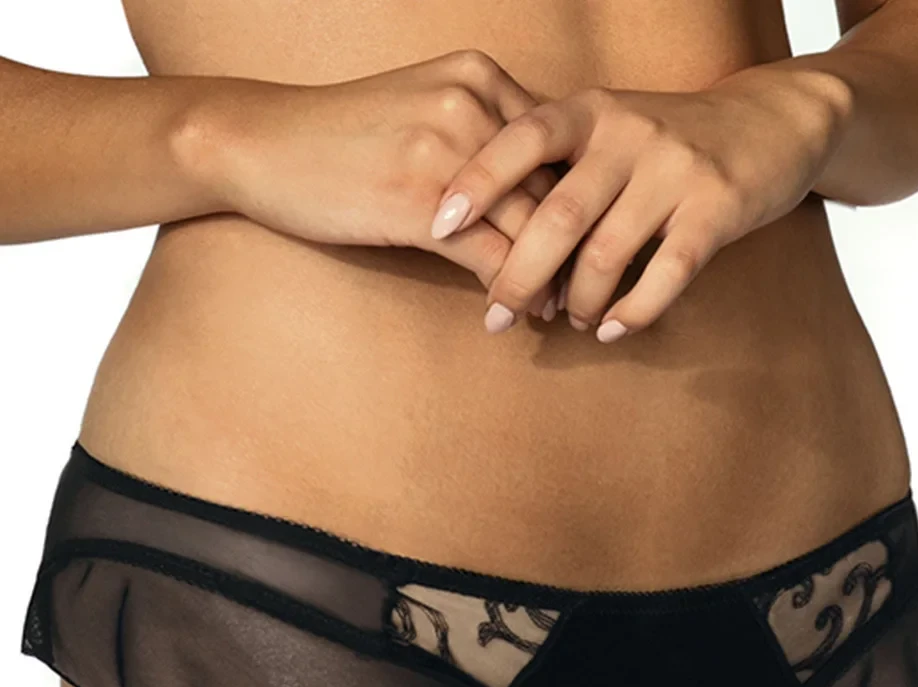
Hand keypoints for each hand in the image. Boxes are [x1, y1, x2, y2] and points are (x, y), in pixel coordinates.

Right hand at [190, 49, 564, 315]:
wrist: (261, 144)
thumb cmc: (342, 138)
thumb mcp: (422, 112)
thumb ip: (481, 138)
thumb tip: (539, 194)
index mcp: (480, 76)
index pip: (558, 147)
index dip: (581, 202)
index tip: (594, 243)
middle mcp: (472, 104)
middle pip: (554, 188)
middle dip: (575, 247)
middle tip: (589, 290)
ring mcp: (446, 152)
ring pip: (529, 229)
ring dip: (549, 280)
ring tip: (561, 314)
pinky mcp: (420, 203)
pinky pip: (489, 259)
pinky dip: (507, 294)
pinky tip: (507, 317)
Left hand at [429, 67, 852, 338]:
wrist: (770, 122)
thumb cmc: (665, 143)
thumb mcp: (607, 132)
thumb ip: (554, 171)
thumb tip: (483, 236)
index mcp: (590, 111)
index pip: (520, 140)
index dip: (477, 182)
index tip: (439, 225)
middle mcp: (628, 133)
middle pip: (556, 214)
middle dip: (519, 275)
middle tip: (497, 316)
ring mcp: (674, 170)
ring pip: (606, 254)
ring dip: (578, 301)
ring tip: (569, 322)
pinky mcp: (716, 208)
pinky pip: (665, 275)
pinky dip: (632, 313)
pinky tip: (611, 330)